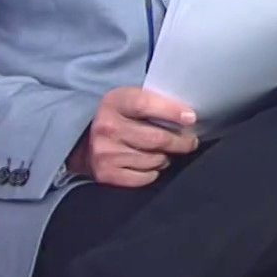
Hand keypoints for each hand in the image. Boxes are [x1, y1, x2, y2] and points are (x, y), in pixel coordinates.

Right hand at [66, 87, 200, 187]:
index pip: (146, 104)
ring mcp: (105, 152)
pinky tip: (151, 164)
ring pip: (154, 160)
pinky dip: (154, 172)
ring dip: (166, 158)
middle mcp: (107, 127)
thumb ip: (155, 103)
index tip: (191, 118)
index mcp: (115, 102)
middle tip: (190, 141)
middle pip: (156, 138)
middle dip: (181, 142)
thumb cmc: (121, 118)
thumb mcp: (131, 100)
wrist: (85, 142)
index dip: (171, 111)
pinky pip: (144, 177)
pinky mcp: (106, 174)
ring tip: (165, 153)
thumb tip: (189, 116)